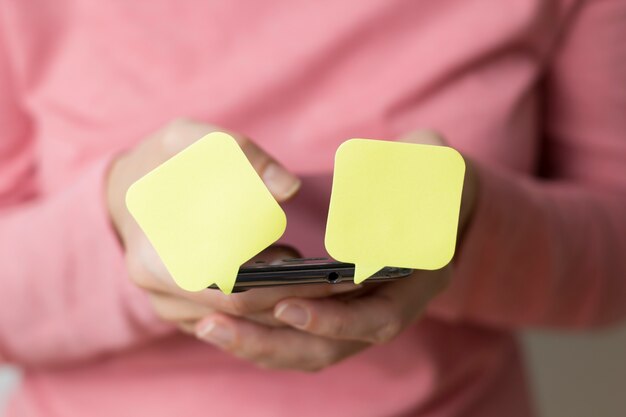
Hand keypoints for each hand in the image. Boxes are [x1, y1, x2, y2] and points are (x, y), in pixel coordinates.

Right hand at [106, 119, 357, 332]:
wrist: (128, 188)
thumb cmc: (159, 161)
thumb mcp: (187, 139)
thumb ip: (239, 155)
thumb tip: (289, 189)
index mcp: (154, 259)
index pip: (231, 289)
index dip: (285, 285)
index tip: (331, 275)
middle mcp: (160, 294)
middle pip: (243, 311)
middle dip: (298, 297)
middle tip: (346, 281)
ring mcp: (173, 306)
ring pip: (243, 321)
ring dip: (288, 304)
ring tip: (334, 282)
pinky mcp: (190, 306)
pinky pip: (236, 317)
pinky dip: (271, 302)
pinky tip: (301, 279)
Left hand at [193, 131, 477, 371]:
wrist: (432, 189)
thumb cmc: (431, 169)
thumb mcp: (433, 161)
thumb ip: (413, 174)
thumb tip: (368, 204)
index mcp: (423, 277)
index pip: (379, 315)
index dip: (335, 319)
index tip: (286, 306)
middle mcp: (395, 304)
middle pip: (335, 345)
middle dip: (275, 341)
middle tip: (217, 325)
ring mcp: (365, 311)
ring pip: (312, 348)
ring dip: (260, 343)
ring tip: (210, 327)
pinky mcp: (340, 308)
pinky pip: (301, 336)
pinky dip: (264, 334)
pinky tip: (222, 321)